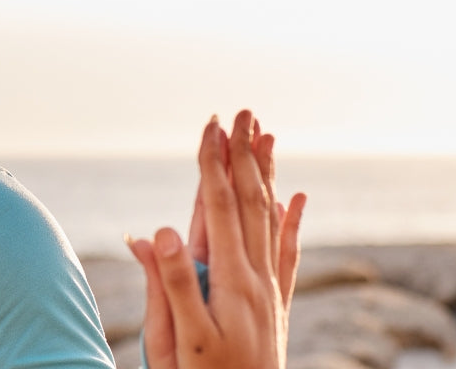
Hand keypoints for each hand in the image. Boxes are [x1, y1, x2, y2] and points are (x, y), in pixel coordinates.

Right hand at [130, 110, 307, 368]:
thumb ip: (169, 286)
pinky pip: (289, 255)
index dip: (213, 164)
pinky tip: (298, 196)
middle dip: (243, 155)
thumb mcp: (174, 343)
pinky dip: (293, 222)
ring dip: (266, 175)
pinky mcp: (277, 308)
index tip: (211, 126)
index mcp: (227, 284)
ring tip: (267, 136)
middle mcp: (255, 281)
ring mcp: (270, 294)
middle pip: (250, 204)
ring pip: (271, 220)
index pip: (217, 209)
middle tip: (242, 111)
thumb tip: (157, 231)